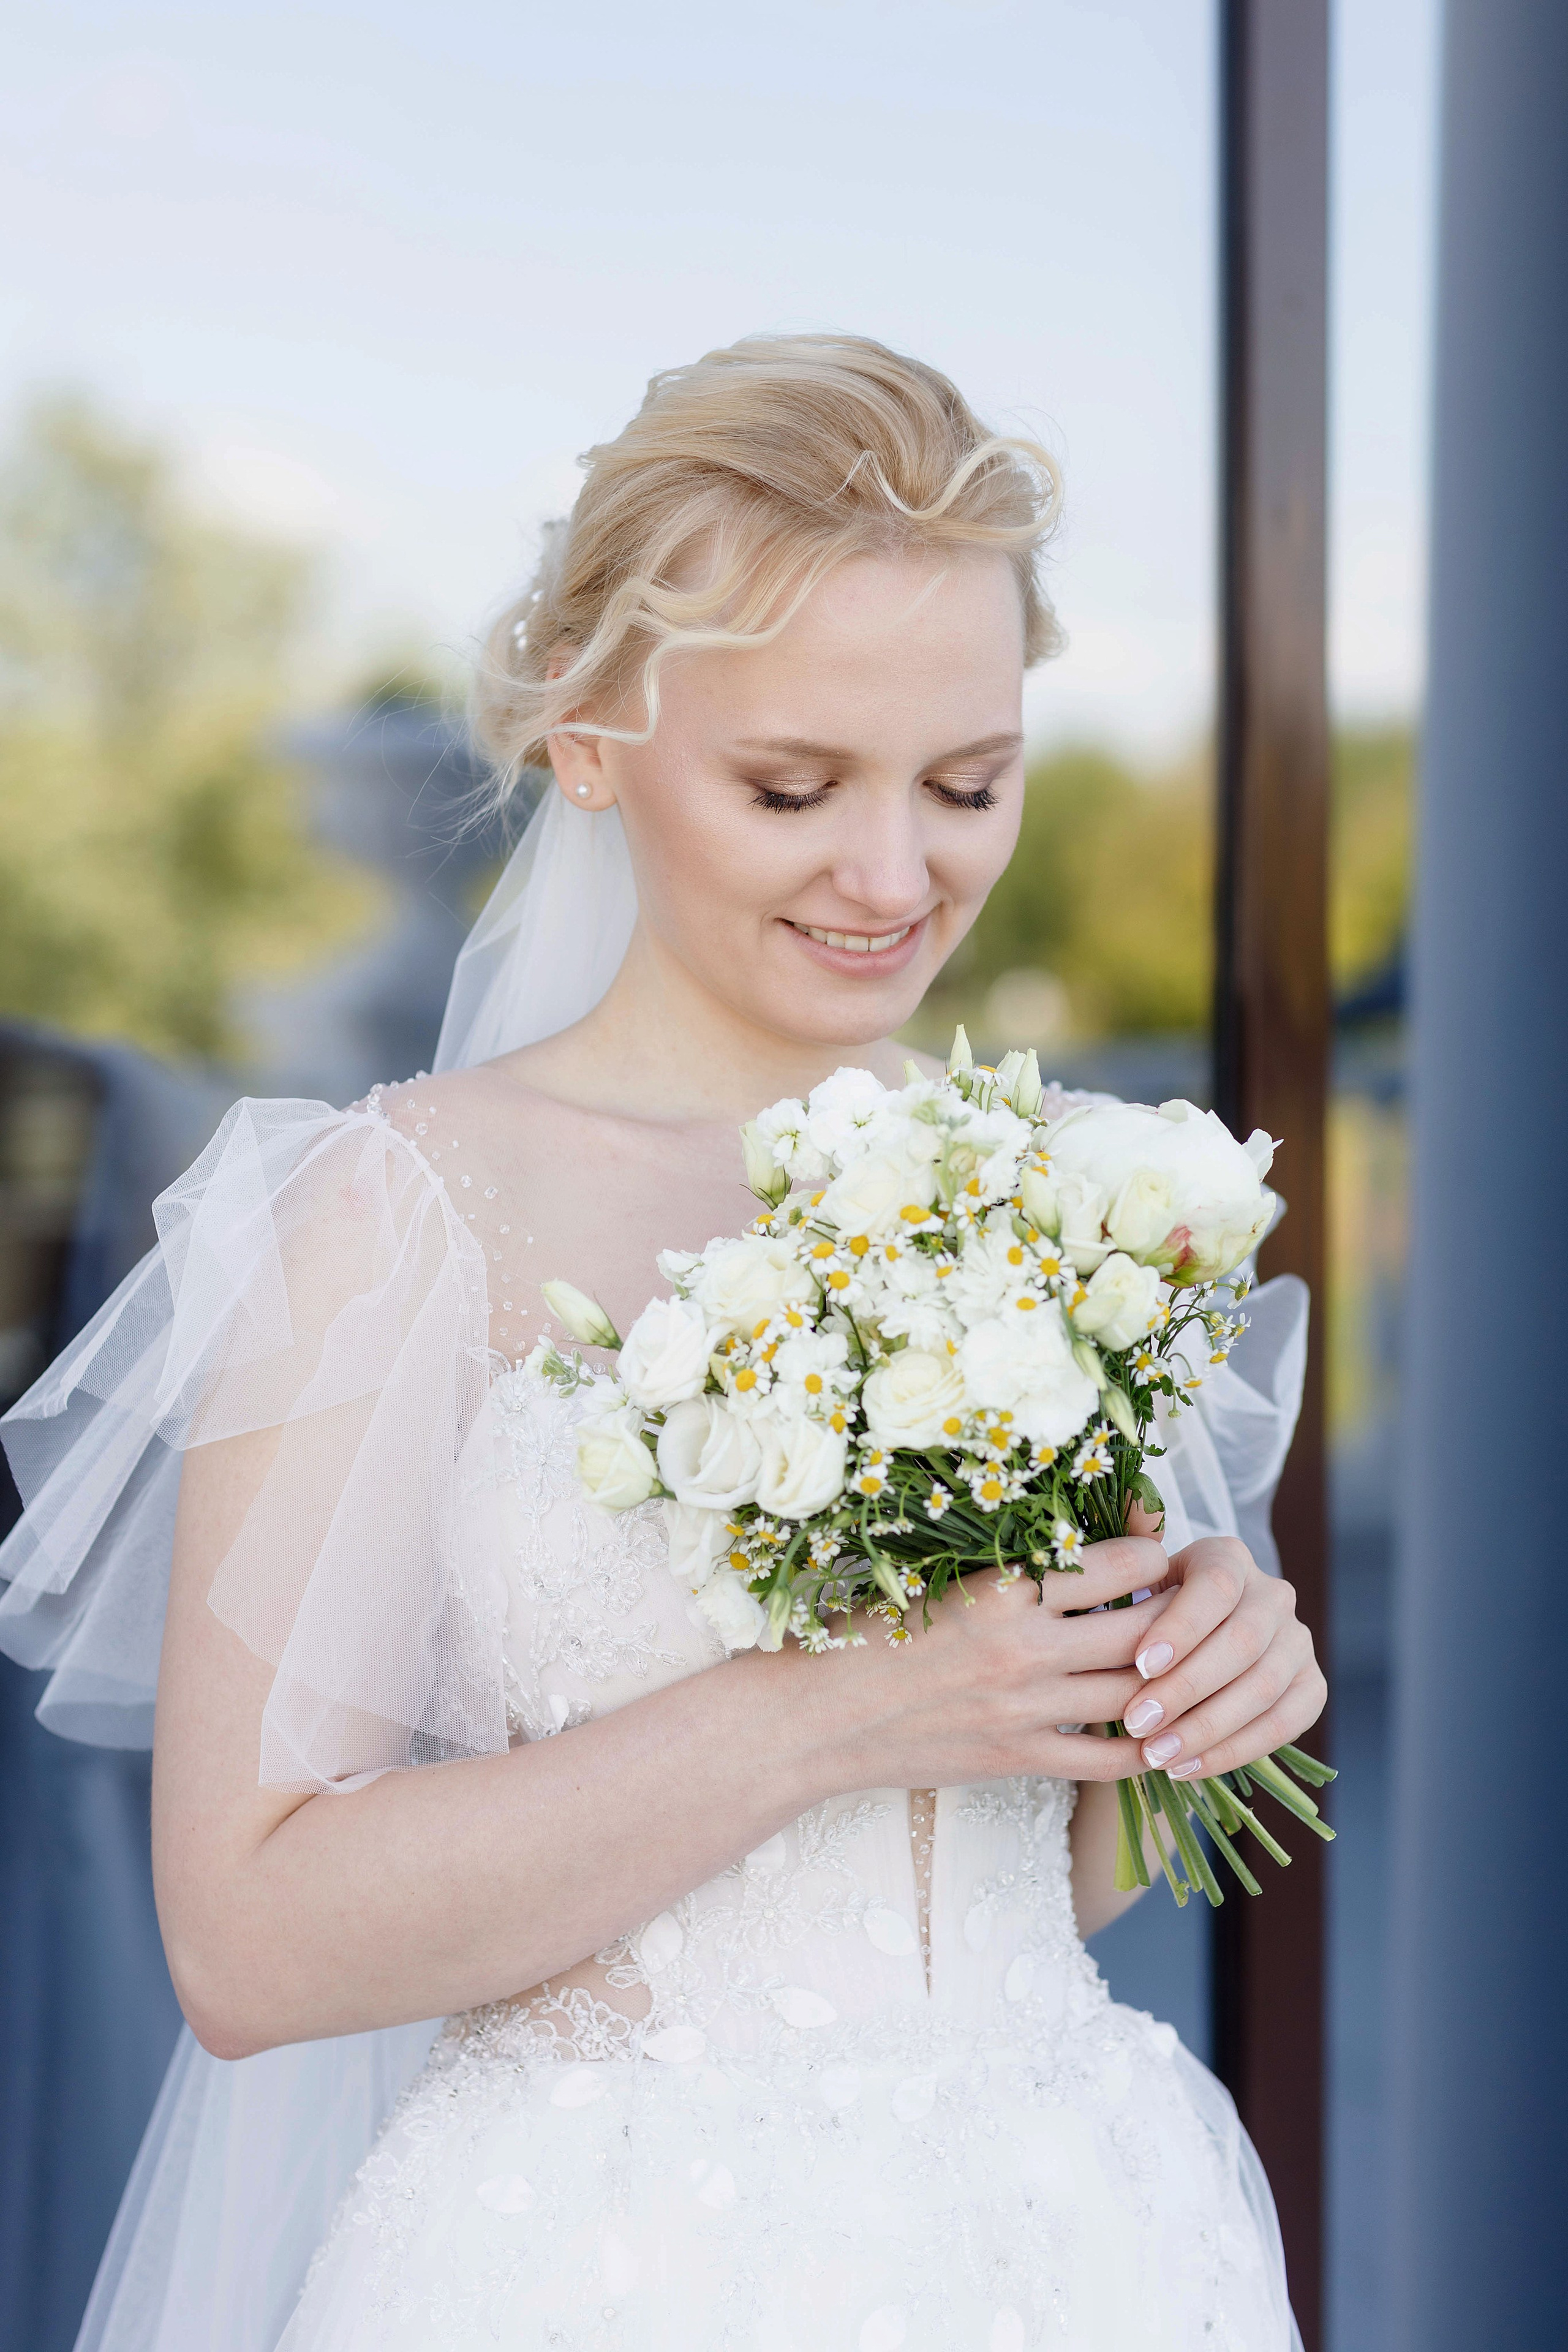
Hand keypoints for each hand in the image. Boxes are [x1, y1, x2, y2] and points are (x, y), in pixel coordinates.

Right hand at [802, 1534, 1181, 1791]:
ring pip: (1137, 1692)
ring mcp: (1024, 1708)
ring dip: (1171, 1680)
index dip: (1153, 1556)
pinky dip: (1145, 1749)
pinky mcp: (1017, 1758)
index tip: (1156, 1555)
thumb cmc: (871, 1632)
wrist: (820, 1716)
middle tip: (1191, 1609)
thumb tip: (1086, 1546)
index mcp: (1002, 1586)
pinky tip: (1162, 1736)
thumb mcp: (940, 1579)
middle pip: (1145, 1629)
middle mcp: (1023, 1646)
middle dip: (1180, 1616)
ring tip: (1185, 1665)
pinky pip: (1108, 1760)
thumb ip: (1012, 1568)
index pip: (1119, 1563)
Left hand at [1114, 1533, 1326, 1781]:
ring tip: (1156, 1755)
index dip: (1182, 1626)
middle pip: (1243, 1640)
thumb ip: (1122, 1600)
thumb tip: (1106, 1630)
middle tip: (1137, 1723)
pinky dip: (1234, 1751)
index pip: (1216, 1584)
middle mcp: (1272, 1593)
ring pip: (1263, 1687)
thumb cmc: (1142, 1620)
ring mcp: (1298, 1640)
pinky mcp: (1311, 1686)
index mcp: (1227, 1557)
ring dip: (1207, 1728)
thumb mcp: (1129, 1597)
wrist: (1180, 1655)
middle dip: (1186, 1688)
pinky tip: (1188, 1767)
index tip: (1141, 1664)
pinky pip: (1282, 1724)